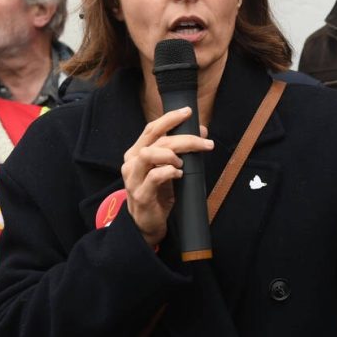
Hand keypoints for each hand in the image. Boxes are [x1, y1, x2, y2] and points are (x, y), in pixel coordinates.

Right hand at [121, 107, 212, 247]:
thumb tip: (202, 131)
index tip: (188, 112)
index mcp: (137, 152)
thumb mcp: (171, 168)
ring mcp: (133, 178)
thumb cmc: (159, 193)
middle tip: (205, 143)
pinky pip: (154, 176)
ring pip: (149, 154)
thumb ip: (182, 150)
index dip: (170, 118)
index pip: (152, 128)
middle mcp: (132, 162)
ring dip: (171, 154)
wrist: (147, 223)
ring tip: (183, 162)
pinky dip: (169, 171)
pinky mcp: (141, 194)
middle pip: (156, 139)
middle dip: (184, 137)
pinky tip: (179, 174)